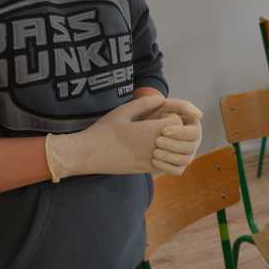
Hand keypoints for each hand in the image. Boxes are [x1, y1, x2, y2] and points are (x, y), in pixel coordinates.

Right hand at [44, 95, 181, 181]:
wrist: (89, 154)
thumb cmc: (104, 131)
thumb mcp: (122, 111)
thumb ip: (144, 103)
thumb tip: (161, 98)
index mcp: (149, 131)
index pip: (178, 123)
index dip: (173, 118)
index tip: (163, 116)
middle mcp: (154, 147)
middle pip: (179, 139)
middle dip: (176, 133)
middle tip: (165, 128)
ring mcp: (150, 161)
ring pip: (176, 155)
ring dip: (173, 147)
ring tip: (162, 140)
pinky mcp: (145, 170)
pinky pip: (166, 166)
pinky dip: (167, 158)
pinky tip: (156, 151)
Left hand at [151, 99, 202, 174]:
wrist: (142, 128)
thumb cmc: (156, 114)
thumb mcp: (167, 106)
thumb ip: (182, 106)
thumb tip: (199, 115)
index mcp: (193, 128)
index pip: (194, 133)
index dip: (180, 133)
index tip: (163, 131)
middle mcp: (193, 143)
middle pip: (190, 148)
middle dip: (173, 145)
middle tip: (157, 141)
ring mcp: (187, 155)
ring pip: (185, 160)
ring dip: (169, 157)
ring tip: (154, 152)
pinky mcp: (179, 166)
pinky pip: (177, 171)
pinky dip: (166, 167)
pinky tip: (154, 161)